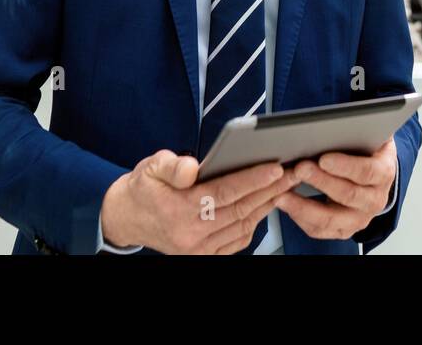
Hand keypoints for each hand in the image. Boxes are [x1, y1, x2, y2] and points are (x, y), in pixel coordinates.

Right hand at [100, 150, 300, 253]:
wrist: (128, 218)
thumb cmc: (143, 189)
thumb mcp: (150, 167)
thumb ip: (171, 166)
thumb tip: (192, 168)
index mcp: (178, 211)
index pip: (223, 194)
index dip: (251, 180)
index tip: (275, 168)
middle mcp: (190, 235)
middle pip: (240, 210)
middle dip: (270, 190)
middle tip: (293, 171)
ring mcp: (199, 250)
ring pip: (244, 226)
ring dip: (268, 204)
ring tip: (286, 184)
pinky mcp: (205, 255)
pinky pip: (239, 239)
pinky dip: (255, 221)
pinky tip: (266, 203)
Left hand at [274, 137, 396, 240]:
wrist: (374, 174)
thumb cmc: (366, 151)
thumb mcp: (369, 134)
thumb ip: (358, 129)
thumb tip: (335, 123)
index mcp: (384, 173)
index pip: (367, 171)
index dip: (345, 166)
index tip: (324, 158)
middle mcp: (375, 200)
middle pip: (348, 195)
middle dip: (320, 181)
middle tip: (299, 168)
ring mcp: (359, 218)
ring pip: (331, 219)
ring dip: (304, 207)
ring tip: (282, 194)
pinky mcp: (343, 230)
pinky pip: (320, 230)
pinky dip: (300, 218)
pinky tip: (286, 204)